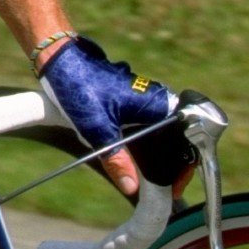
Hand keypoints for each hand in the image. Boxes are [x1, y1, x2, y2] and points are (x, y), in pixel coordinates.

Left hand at [38, 36, 193, 196]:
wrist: (61, 59)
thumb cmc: (79, 86)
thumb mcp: (96, 128)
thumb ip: (115, 159)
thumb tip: (131, 187)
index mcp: (159, 105)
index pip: (188, 140)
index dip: (184, 167)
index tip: (175, 187)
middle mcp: (158, 101)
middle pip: (177, 141)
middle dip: (171, 166)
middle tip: (164, 189)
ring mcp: (146, 101)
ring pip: (162, 136)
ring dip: (158, 158)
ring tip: (150, 182)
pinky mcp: (134, 102)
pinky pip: (149, 128)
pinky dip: (146, 147)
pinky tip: (135, 163)